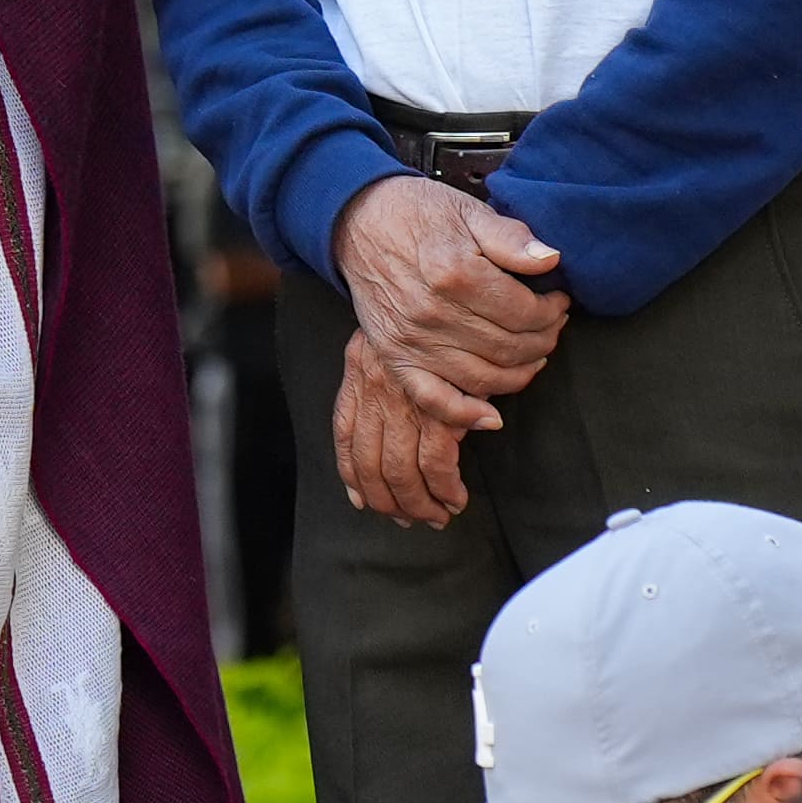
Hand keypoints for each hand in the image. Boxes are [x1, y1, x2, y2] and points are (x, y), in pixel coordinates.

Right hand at [331, 174, 568, 416]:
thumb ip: (511, 238)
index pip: (525, 312)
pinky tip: (492, 416)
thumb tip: (550, 260)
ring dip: (520, 373)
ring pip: (485, 378)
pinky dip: (465, 414)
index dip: (552, 311)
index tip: (558, 302)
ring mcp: (412, 340)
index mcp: (456, 273)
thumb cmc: (418, 214)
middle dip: (543, 340)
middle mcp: (434, 313)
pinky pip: (433, 399)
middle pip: (510, 348)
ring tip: (532, 354)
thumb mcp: (469, 211)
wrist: (358, 221)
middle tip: (551, 327)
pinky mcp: (394, 355)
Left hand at [331, 333, 477, 527]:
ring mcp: (406, 400)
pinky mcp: (440, 406)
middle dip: (389, 501)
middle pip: (370, 465)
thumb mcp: (383, 343)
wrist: (432, 284)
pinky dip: (444, 487)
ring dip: (419, 502)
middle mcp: (374, 391)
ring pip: (400, 471)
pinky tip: (455, 497)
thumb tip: (373, 425)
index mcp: (357, 376)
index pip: (345, 438)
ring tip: (437, 515)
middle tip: (411, 518)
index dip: (352, 476)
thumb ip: (373, 385)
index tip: (364, 500)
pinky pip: (435, 462)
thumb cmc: (417, 320)